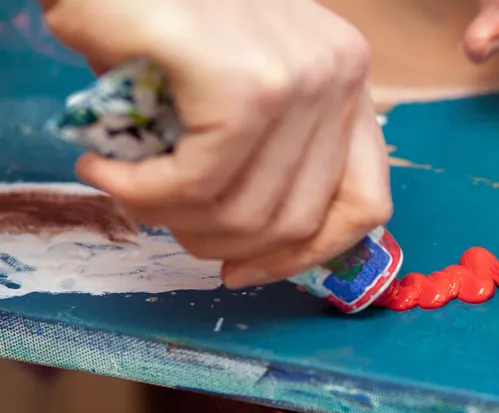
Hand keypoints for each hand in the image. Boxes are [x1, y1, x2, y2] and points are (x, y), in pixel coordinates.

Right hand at [40, 0, 391, 289]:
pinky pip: (197, 187)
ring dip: (170, 219)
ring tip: (126, 184)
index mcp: (347, 81)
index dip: (304, 255)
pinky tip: (104, 168)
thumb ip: (264, 152)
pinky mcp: (246, 85)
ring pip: (246, 215)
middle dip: (221, 245)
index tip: (243, 272)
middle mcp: (340, 77)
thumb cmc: (163, 12)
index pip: (365, 203)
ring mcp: (301, 81)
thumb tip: (253, 248)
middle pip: (300, 221)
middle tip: (164, 219)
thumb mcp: (235, 85)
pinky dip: (141, 194)